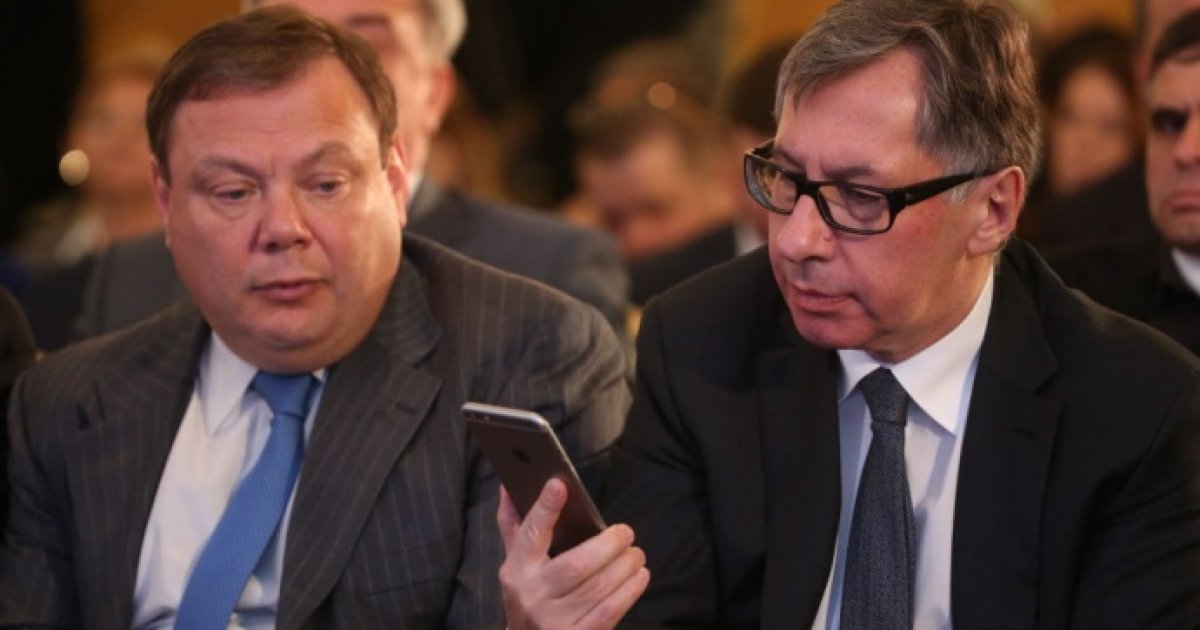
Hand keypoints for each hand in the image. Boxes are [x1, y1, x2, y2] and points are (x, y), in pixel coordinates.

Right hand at [497, 479, 649, 629]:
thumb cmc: (528, 594)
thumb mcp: (516, 563)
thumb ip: (514, 526)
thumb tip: (508, 488)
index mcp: (517, 569)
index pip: (529, 534)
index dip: (545, 509)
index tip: (559, 485)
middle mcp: (533, 595)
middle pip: (575, 564)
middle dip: (607, 545)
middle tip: (626, 532)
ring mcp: (553, 620)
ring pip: (597, 587)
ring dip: (624, 566)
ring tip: (636, 554)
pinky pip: (609, 611)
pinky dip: (629, 591)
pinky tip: (639, 576)